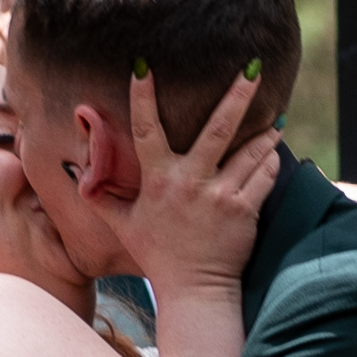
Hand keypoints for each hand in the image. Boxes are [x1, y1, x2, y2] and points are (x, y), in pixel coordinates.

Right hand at [107, 70, 281, 295]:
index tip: (142, 66)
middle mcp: (190, 182)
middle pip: (218, 128)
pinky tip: (274, 153)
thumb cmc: (158, 255)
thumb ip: (102, 198)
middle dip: (237, 96)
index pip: (146, 129)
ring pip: (251, 151)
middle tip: (253, 69)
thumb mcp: (124, 225)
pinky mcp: (244, 210)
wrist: (193, 290)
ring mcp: (221, 195)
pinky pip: (265, 176)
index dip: (142, 97)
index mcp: (159, 179)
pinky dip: (270, 162)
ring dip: (266, 133)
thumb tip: (79, 177)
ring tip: (276, 120)